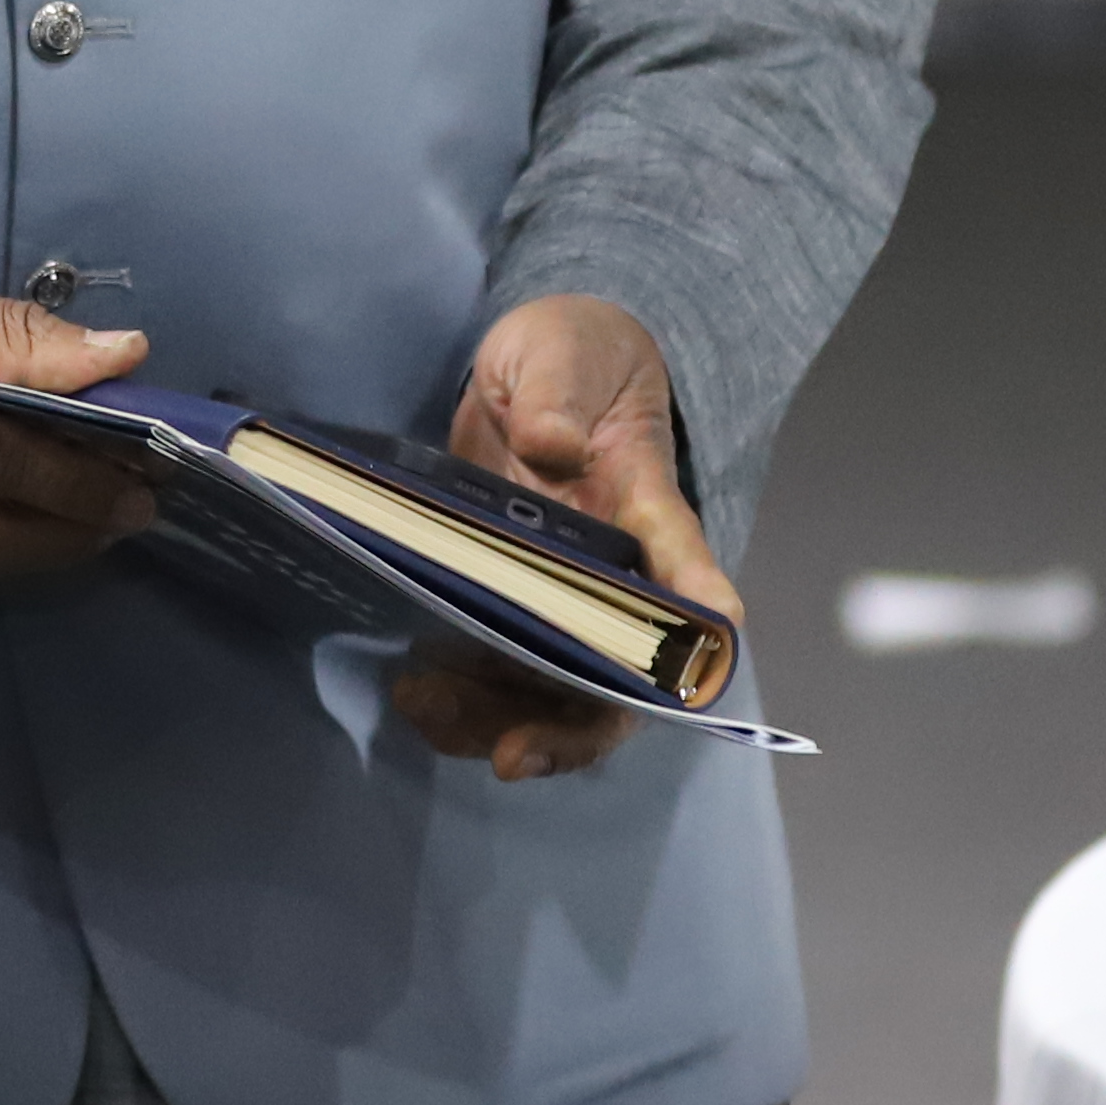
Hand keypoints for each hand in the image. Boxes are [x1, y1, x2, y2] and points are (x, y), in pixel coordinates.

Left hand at [388, 293, 741, 783]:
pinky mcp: (506, 605)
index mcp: (652, 516)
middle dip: (567, 730)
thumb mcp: (566, 351)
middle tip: (509, 753)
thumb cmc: (577, 355)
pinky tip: (412, 690)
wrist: (543, 366)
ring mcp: (561, 603)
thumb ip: (559, 393)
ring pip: (551, 697)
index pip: (689, 587)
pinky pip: (495, 675)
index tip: (689, 684)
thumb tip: (554, 442)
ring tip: (428, 709)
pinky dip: (459, 698)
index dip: (694, 642)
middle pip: (618, 685)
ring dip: (495, 723)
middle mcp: (618, 581)